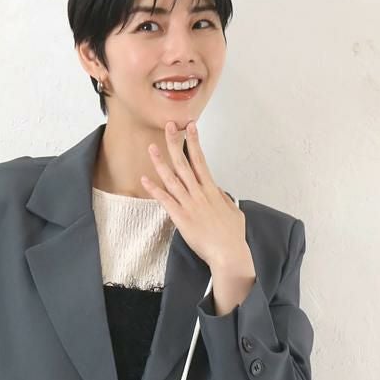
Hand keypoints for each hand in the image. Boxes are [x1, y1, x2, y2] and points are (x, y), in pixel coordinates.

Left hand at [139, 120, 254, 273]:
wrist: (229, 253)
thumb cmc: (233, 236)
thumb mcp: (233, 211)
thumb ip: (223, 198)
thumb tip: (217, 189)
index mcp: (212, 190)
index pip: (201, 161)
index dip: (194, 142)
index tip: (190, 127)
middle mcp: (199, 193)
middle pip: (185, 164)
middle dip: (176, 143)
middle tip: (168, 126)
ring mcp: (189, 205)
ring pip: (173, 179)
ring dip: (161, 163)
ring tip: (152, 148)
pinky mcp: (181, 218)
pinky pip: (166, 201)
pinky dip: (155, 190)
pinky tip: (145, 179)